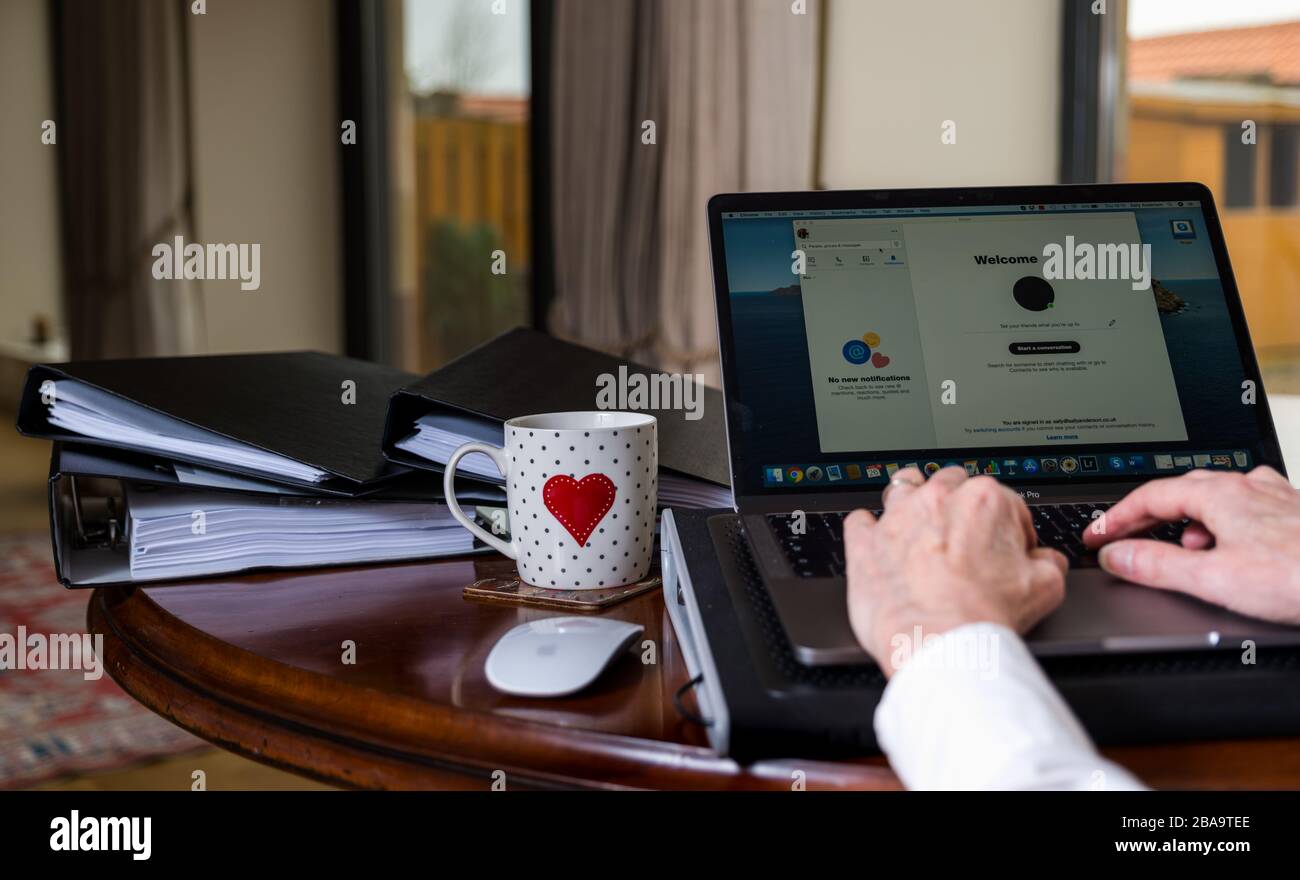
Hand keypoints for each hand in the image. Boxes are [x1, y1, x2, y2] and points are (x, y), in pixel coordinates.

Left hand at [844, 466, 1066, 676]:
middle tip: (963, 538)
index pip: (1004, 501)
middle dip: (959, 507)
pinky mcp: (864, 542)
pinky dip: (868, 529)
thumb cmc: (983, 618)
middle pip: (950, 485)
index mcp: (985, 501)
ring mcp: (896, 518)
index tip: (1006, 549)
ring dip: (912, 502)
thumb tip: (1046, 560)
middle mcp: (937, 500)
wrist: (938, 645)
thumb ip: (1048, 562)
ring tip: (919, 525)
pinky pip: (859, 521)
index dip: (1009, 528)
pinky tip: (877, 542)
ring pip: (903, 489)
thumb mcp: (1045, 588)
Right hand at [1083, 466, 1299, 623]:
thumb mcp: (1215, 579)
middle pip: (1182, 489)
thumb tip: (1117, 555)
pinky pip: (1248, 508)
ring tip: (1185, 551)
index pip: (1150, 495)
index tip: (1098, 536)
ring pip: (1219, 496)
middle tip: (1126, 539)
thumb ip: (1158, 566)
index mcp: (1220, 495)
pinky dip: (1226, 524)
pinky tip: (1235, 546)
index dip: (1116, 517)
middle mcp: (1248, 488)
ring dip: (1190, 519)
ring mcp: (1276, 499)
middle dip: (1149, 515)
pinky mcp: (1297, 515)